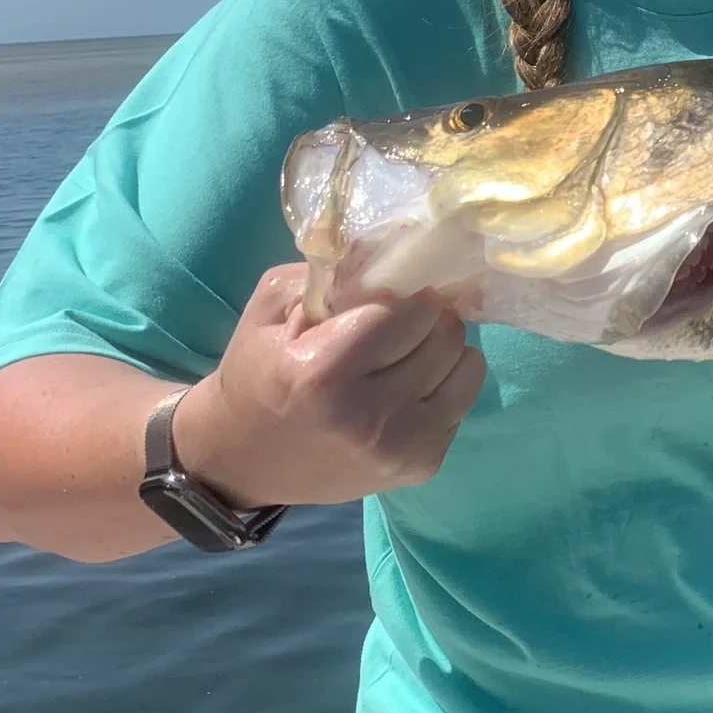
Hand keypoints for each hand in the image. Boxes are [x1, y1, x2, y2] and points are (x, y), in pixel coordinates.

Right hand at [168, 264, 485, 506]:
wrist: (243, 459)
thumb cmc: (258, 372)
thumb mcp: (275, 308)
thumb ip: (334, 272)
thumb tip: (401, 245)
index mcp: (324, 371)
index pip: (410, 309)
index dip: (404, 294)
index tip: (389, 296)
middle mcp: (368, 416)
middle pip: (446, 335)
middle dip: (428, 319)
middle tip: (399, 324)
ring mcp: (401, 447)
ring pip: (469, 366)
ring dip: (445, 353)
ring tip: (406, 357)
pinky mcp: (422, 467)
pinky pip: (465, 401)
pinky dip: (444, 387)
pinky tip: (405, 392)